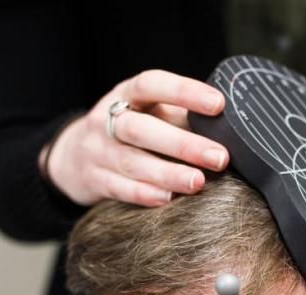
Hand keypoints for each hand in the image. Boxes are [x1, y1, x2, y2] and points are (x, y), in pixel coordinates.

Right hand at [42, 70, 229, 206]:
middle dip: (182, 144)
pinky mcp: (93, 180)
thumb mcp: (148, 115)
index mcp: (126, 96)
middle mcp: (108, 120)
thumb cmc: (129, 132)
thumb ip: (181, 118)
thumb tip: (232, 129)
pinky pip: (117, 188)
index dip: (184, 91)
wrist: (73, 157)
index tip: (218, 104)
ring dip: (167, 174)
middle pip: (142, 129)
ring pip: (131, 161)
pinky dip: (142, 194)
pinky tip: (166, 199)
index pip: (152, 85)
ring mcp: (97, 151)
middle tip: (219, 157)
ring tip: (197, 182)